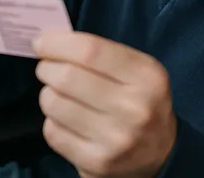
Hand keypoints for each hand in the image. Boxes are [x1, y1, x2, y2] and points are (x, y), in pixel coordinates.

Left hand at [34, 32, 177, 177]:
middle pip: (67, 77)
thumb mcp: (137, 69)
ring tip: (58, 94)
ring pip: (54, 104)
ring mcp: (115, 139)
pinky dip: (52, 121)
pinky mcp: (96, 162)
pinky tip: (66, 120)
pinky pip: (53, 132)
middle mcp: (134, 108)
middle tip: (46, 67)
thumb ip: (99, 53)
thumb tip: (49, 41)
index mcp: (146, 77)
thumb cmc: (140, 100)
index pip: (90, 51)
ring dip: (48, 94)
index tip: (40, 42)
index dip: (57, 43)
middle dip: (47, 67)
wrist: (162, 154)